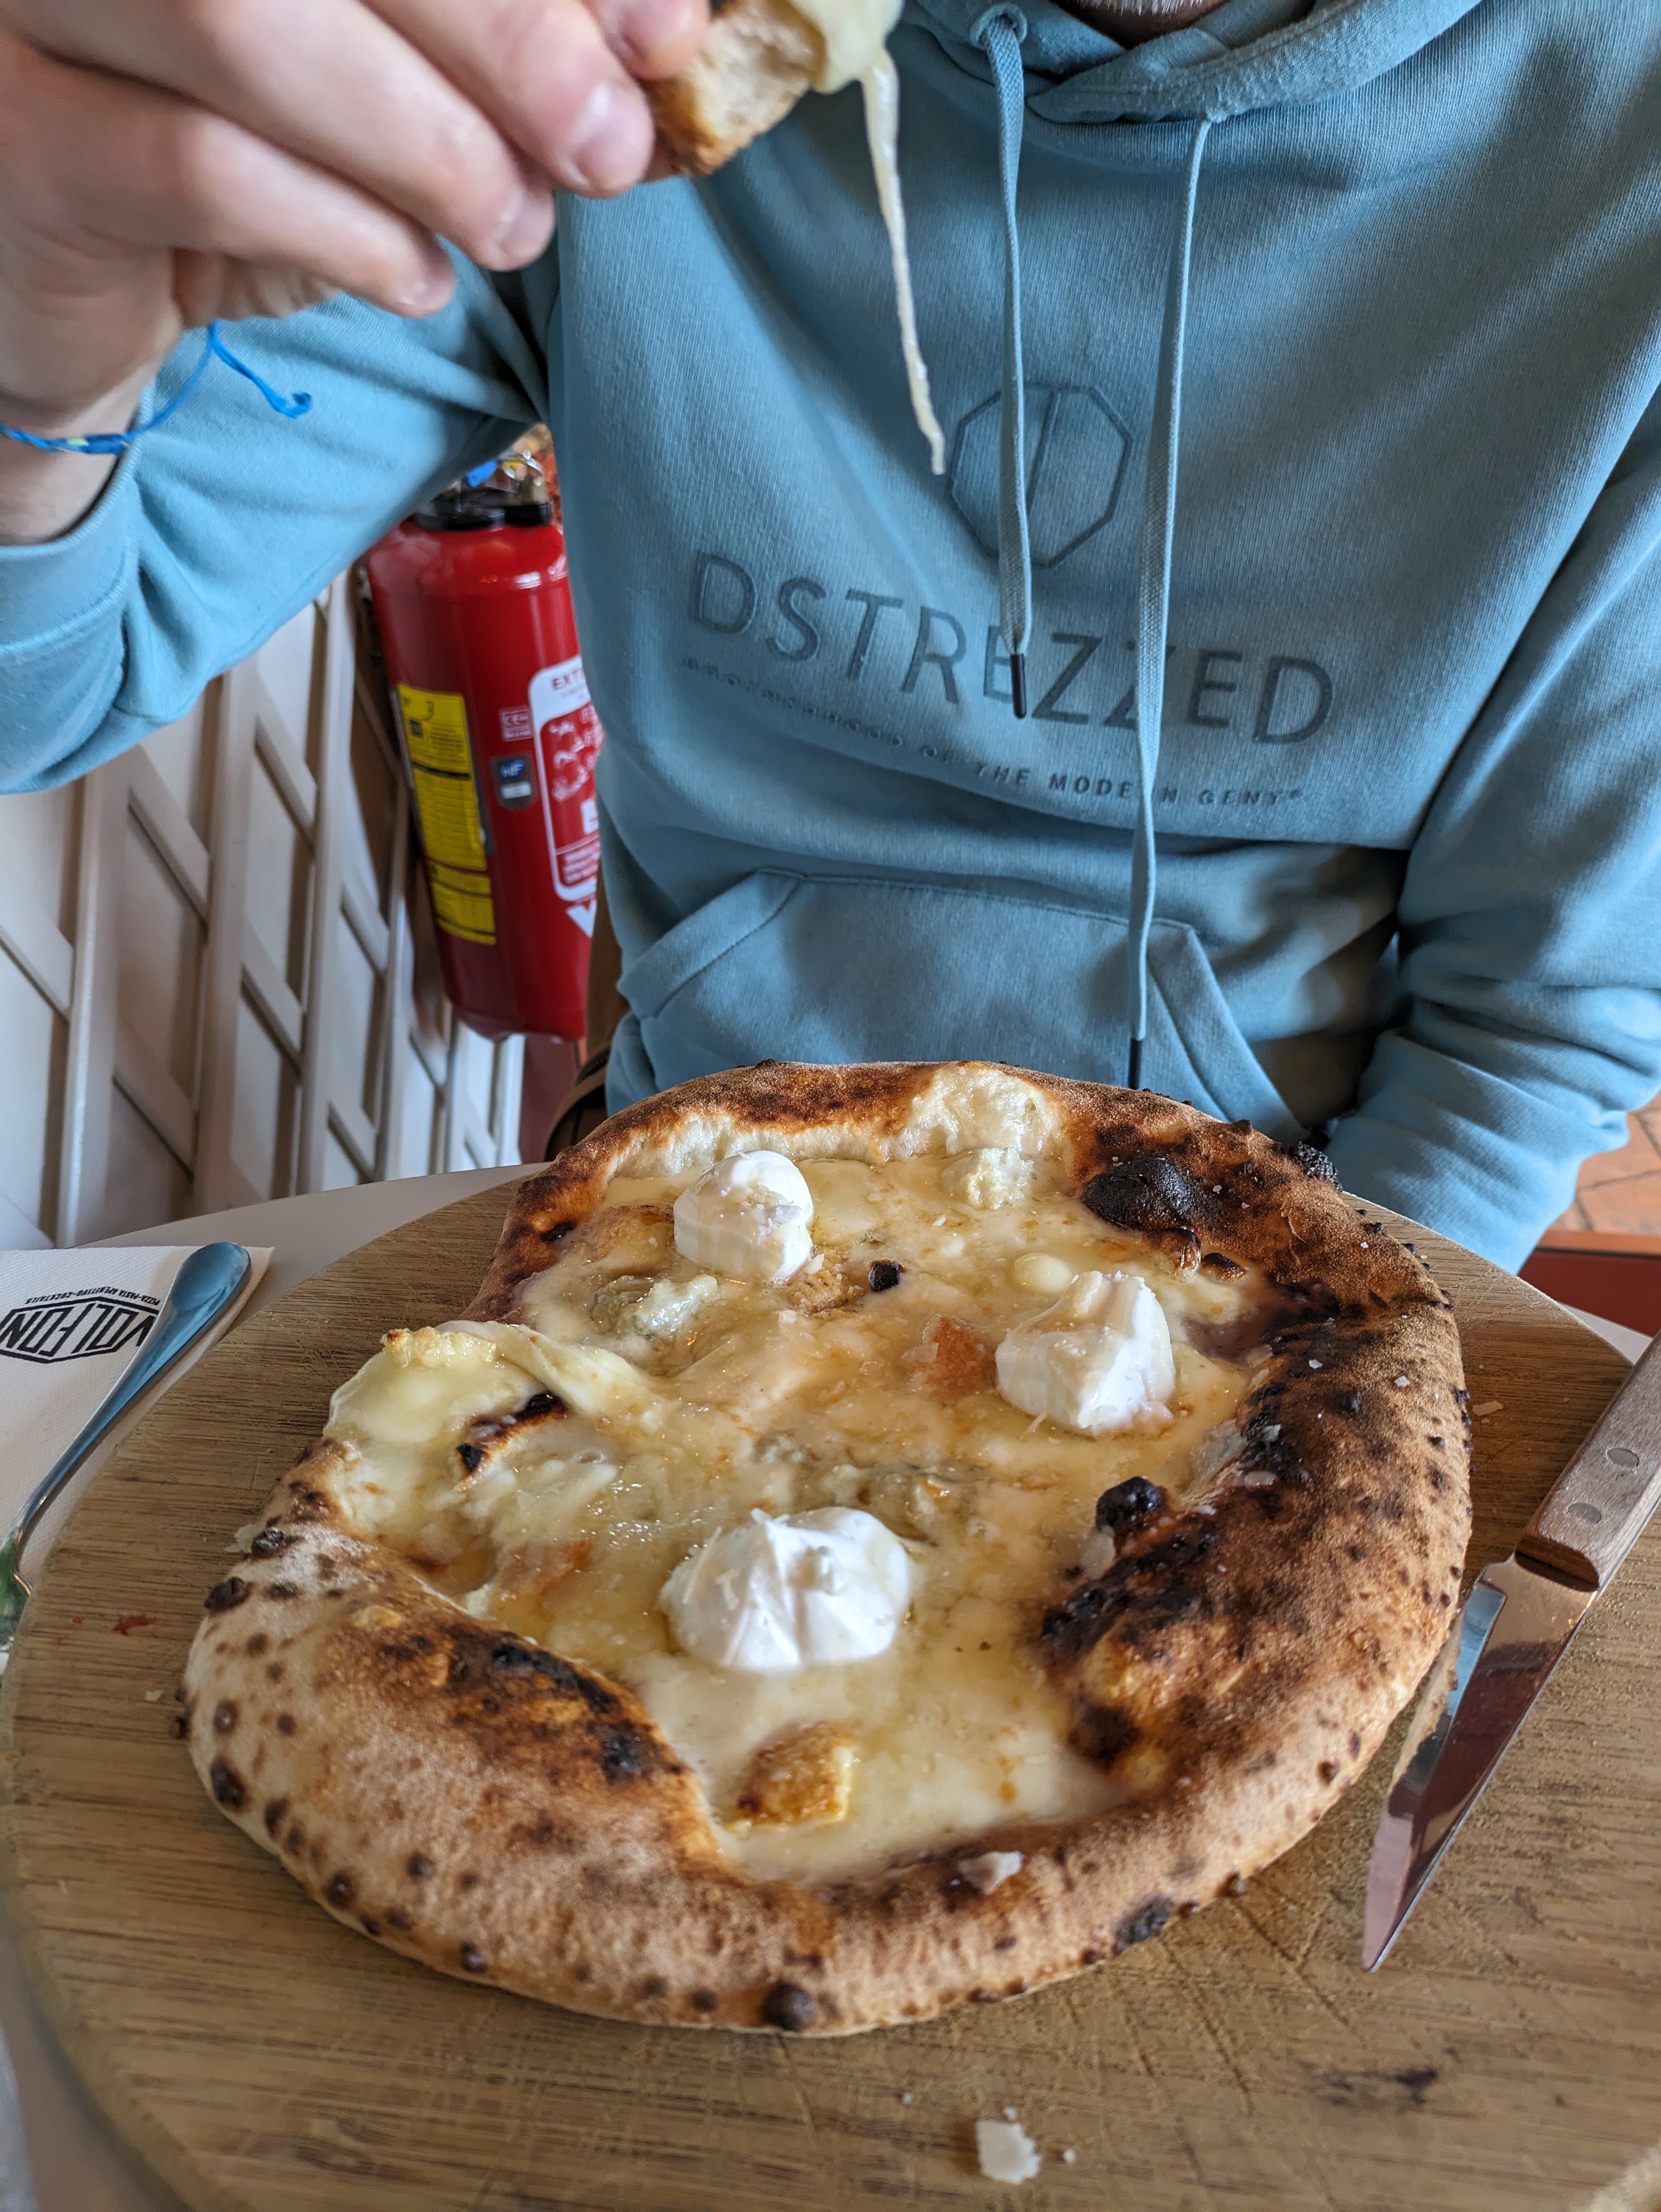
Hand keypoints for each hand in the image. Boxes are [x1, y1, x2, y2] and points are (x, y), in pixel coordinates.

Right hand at [0, 0, 704, 536]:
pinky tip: (418, 279)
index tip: (665, 35)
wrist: (80, 280)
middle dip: (505, 36)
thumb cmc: (251, 145)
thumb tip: (664, 34)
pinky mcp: (22, 139)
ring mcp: (29, 5)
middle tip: (605, 145)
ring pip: (248, 27)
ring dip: (428, 146)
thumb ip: (497, 35)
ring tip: (514, 226)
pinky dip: (346, 232)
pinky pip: (198, 167)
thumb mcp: (389, 67)